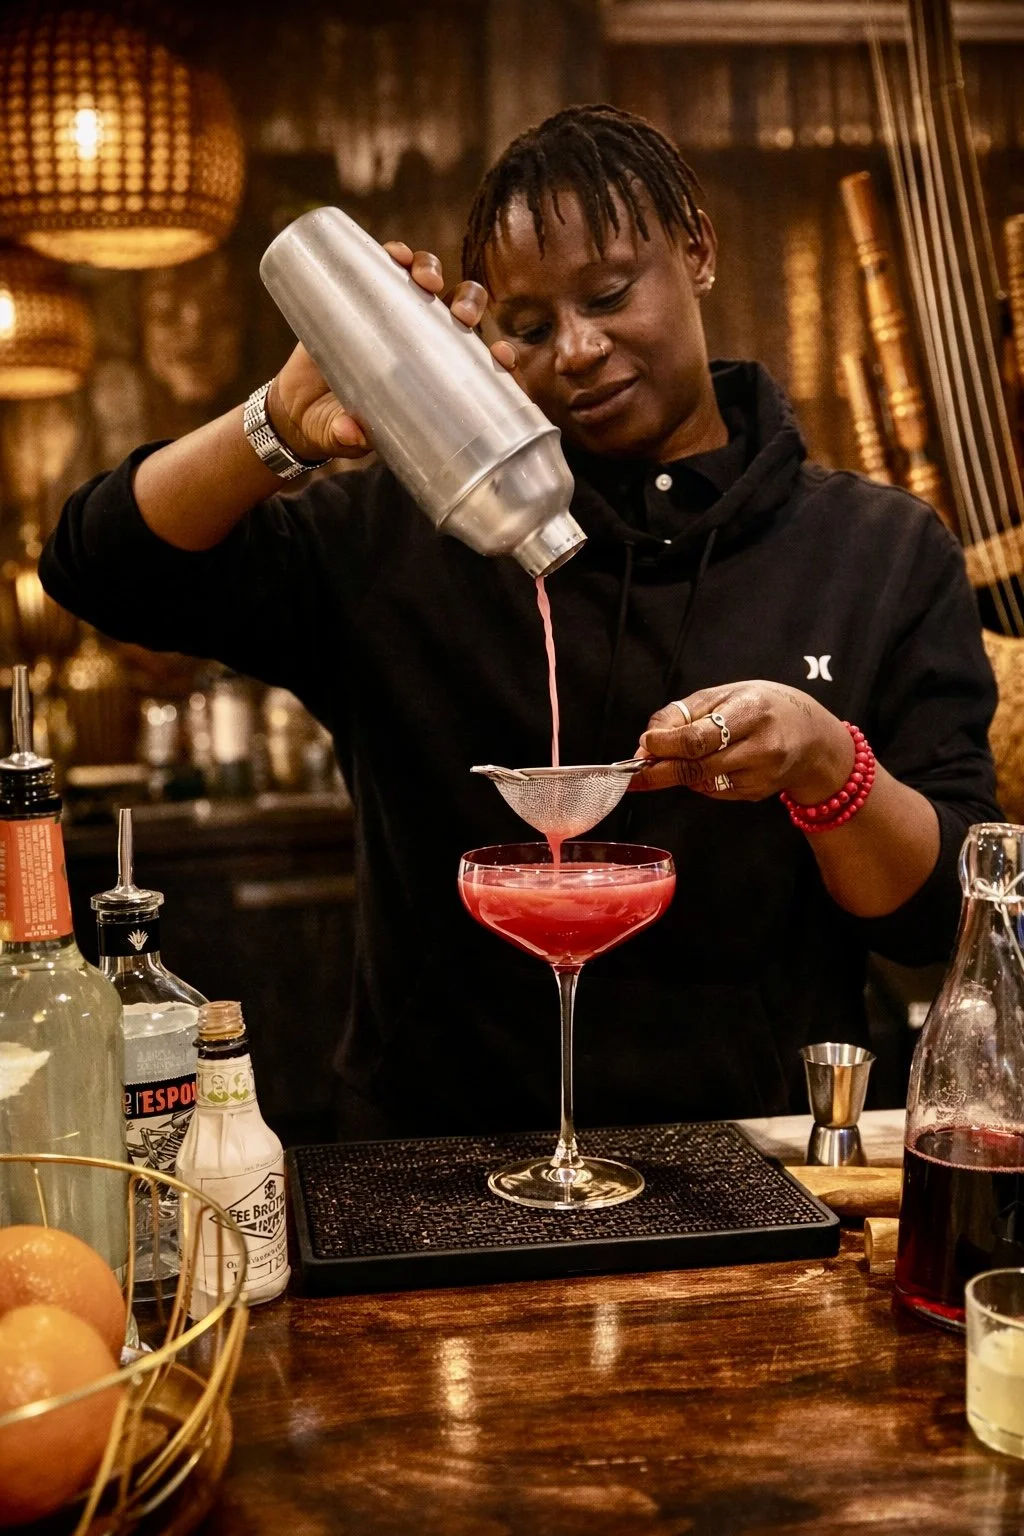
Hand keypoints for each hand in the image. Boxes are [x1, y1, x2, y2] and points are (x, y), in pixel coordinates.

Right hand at [268, 242, 517, 462]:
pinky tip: (395, 254)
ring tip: (424, 279)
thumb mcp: (342, 436)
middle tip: (461, 315)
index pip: (479, 363)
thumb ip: (347, 438)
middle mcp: (422, 342)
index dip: (499, 357)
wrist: (294, 408)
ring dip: (434, 270)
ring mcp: (393, 316)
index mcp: (435, 379)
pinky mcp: (360, 298)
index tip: (503, 357)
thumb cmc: (334, 426)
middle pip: (461, 312)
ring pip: (428, 282)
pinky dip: (394, 256)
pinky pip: (384, 267)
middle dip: (470, 304)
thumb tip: (351, 434)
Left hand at [630, 681, 854, 803]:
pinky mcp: (757, 793)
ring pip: (701, 783)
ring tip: (673, 759)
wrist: (812, 736)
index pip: (698, 738)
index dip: (665, 745)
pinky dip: (700, 781)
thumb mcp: (724, 695)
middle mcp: (760, 747)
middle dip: (659, 772)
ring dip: (678, 775)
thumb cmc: (762, 707)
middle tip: (634, 774)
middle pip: (696, 767)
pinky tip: (709, 764)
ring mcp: (761, 775)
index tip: (645, 745)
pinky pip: (714, 791)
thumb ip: (682, 716)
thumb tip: (646, 744)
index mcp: (751, 712)